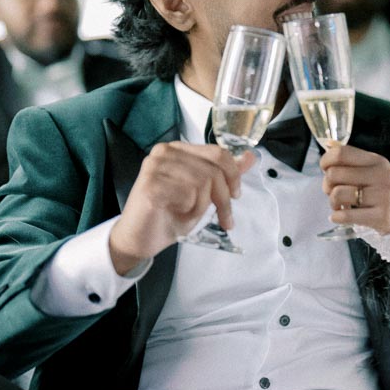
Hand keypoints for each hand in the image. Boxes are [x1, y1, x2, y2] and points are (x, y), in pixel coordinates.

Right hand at [108, 143, 255, 272]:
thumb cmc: (170, 215)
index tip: (236, 195)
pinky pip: (187, 194)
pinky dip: (189, 210)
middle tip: (224, 218)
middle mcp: (165, 152)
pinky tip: (177, 213)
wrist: (140, 239)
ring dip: (203, 206)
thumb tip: (250, 157)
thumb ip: (225, 174)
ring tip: (191, 215)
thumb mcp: (204, 194)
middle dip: (223, 198)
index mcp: (178, 149)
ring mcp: (155, 166)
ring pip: (202, 182)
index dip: (233, 175)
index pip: (218, 153)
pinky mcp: (149, 183)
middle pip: (213, 170)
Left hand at [319, 143, 389, 233]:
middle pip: (335, 174)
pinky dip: (336, 217)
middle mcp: (380, 176)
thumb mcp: (373, 170)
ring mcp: (382, 197)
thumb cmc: (382, 191)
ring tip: (339, 205)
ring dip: (332, 202)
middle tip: (332, 192)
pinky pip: (346, 215)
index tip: (325, 169)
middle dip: (327, 185)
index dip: (326, 160)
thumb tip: (329, 147)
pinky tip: (339, 216)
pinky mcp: (381, 216)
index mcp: (376, 161)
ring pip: (338, 194)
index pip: (341, 153)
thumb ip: (352, 161)